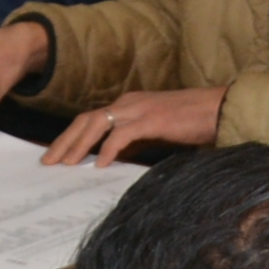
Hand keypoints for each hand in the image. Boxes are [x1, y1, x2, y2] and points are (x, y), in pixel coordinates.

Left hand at [43, 86, 227, 167]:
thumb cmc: (193, 122)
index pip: (90, 119)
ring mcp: (138, 109)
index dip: (71, 136)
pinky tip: (101, 164)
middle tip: (49, 161)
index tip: (58, 154)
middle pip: (85, 120)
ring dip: (78, 145)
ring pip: (96, 124)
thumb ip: (135, 140)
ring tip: (66, 164)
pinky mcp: (151, 119)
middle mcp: (128, 103)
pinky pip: (121, 134)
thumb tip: (114, 158)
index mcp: (129, 105)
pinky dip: (108, 149)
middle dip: (65, 141)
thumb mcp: (156, 131)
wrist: (220, 108)